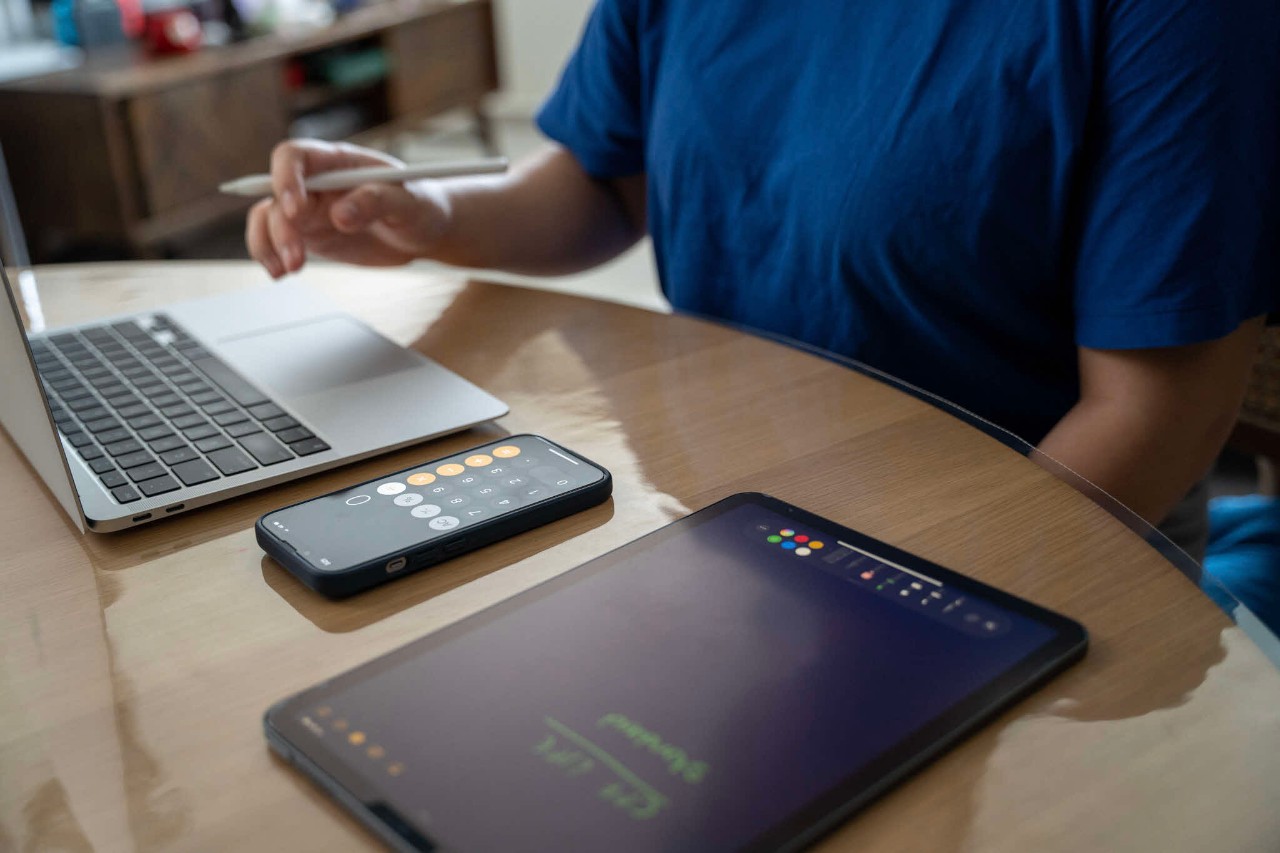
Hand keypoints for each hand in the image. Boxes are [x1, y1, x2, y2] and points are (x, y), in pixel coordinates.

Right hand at [245, 139, 451, 277]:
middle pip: (277, 194)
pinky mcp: (310, 235)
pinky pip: (276, 240)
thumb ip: (377, 201)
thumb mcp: (409, 201)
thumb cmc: (421, 205)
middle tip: (297, 258)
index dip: (286, 178)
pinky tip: (280, 273)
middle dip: (280, 226)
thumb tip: (340, 215)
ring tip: (286, 271)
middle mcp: (316, 182)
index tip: (296, 209)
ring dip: (267, 243)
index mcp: (339, 162)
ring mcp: (310, 209)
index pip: (295, 156)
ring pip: (268, 217)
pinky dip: (270, 255)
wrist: (424, 232)